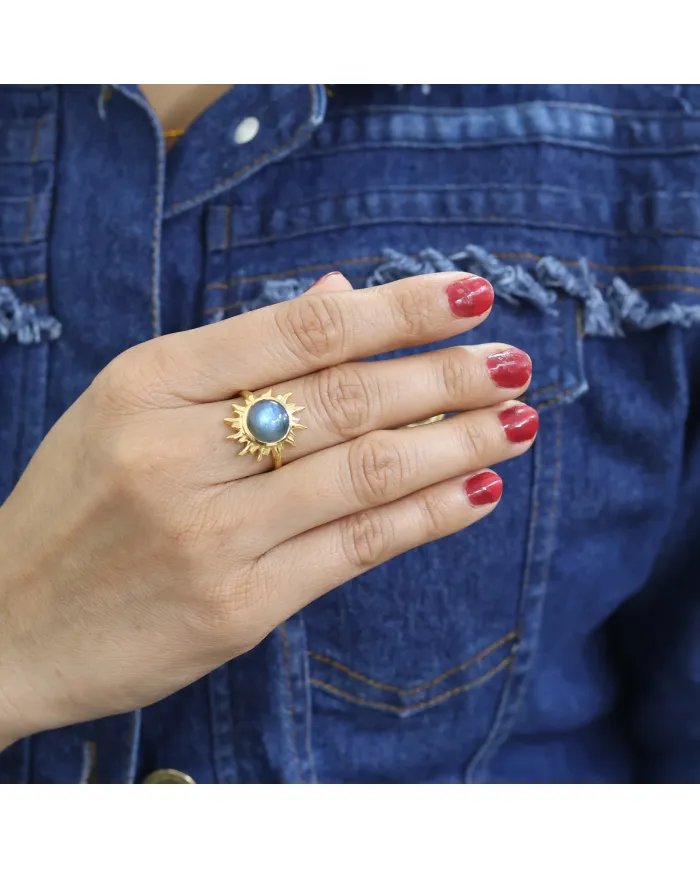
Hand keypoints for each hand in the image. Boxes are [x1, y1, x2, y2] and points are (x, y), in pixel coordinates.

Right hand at [0, 270, 535, 746]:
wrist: (6, 625)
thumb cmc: (76, 506)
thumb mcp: (130, 404)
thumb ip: (237, 352)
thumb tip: (340, 295)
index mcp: (149, 383)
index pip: (301, 330)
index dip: (397, 309)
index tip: (468, 296)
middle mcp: (178, 452)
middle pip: (345, 398)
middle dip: (445, 376)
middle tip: (513, 361)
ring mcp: (209, 536)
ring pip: (363, 473)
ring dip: (456, 444)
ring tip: (517, 421)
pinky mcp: (236, 608)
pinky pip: (354, 548)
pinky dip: (425, 517)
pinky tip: (476, 491)